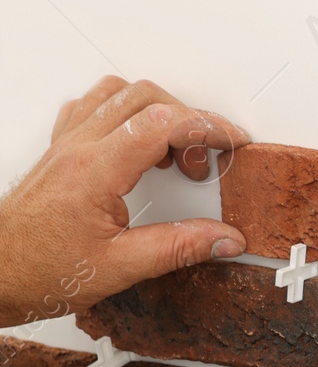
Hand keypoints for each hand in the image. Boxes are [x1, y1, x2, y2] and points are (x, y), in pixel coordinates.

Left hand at [0, 76, 250, 328]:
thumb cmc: (36, 272)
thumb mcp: (119, 269)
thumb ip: (178, 248)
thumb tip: (224, 238)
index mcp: (93, 172)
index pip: (161, 123)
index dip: (206, 127)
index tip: (231, 142)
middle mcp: (76, 148)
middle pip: (144, 98)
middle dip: (188, 121)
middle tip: (202, 164)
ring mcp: (64, 146)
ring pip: (117, 94)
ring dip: (156, 112)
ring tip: (172, 153)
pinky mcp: (57, 153)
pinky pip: (91, 108)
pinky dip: (124, 113)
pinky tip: (135, 144)